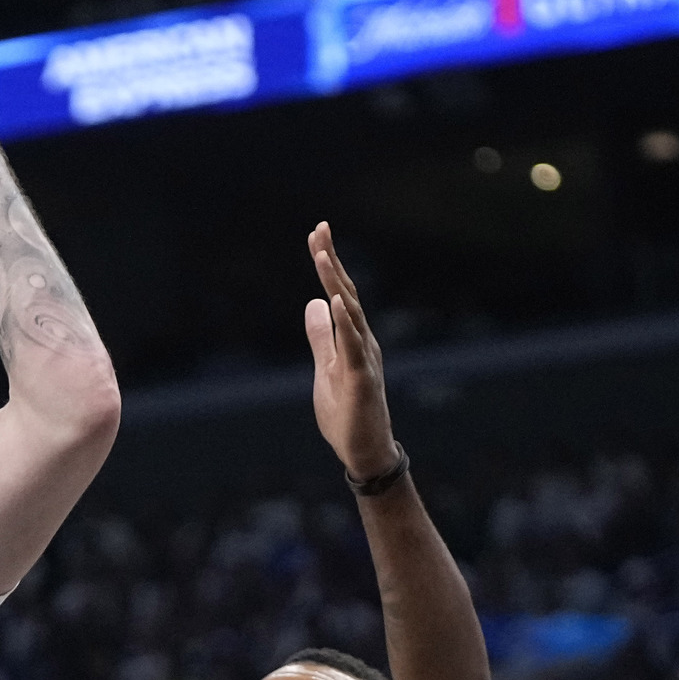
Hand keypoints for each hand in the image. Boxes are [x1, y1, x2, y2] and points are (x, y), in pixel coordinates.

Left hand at [303, 222, 398, 482]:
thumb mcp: (326, 367)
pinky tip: (335, 300)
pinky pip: (353, 345)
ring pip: (350, 313)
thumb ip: (320, 336)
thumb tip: (313, 304)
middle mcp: (363, 341)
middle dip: (332, 261)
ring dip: (336, 283)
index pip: (339, 293)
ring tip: (323, 256)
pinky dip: (345, 321)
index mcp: (353, 338)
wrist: (365, 451)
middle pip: (346, 293)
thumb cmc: (347, 412)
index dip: (328, 264)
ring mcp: (365, 359)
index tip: (316, 234)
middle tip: (320, 228)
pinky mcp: (361, 379)